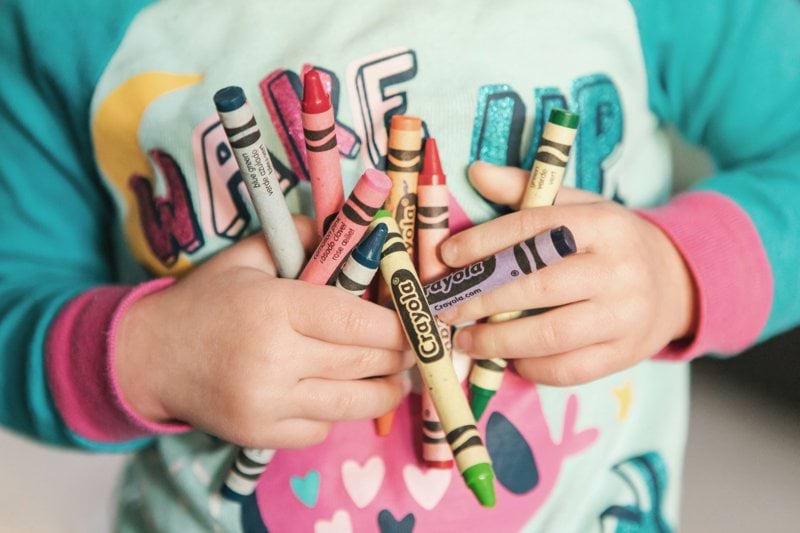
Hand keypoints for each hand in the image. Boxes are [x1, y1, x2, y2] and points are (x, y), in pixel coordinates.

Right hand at [115, 215, 411, 448]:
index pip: (359, 320)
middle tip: (416, 348)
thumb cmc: (206, 301)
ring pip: (354, 403)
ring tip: (396, 377)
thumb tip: (354, 229)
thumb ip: (301, 236)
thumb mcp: (248, 256)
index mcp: (276, 307)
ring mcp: (268, 403)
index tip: (419, 322)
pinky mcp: (261, 435)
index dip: (399, 324)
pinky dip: (338, 412)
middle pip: (365, 362)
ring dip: (385, 390)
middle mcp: (275, 359)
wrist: (151, 356)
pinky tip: (336, 393)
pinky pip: (323, 428)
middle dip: (401, 356)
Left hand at [438, 162, 696, 385]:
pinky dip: (530, 366)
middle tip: (446, 307)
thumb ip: (526, 191)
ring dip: (498, 341)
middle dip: (482, 299)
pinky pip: (568, 369)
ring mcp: (625, 316)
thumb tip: (475, 172)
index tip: (447, 256)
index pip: (535, 229)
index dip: (485, 243)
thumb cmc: (608, 242)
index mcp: (604, 225)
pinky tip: (507, 357)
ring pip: (550, 335)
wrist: (674, 282)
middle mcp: (618, 270)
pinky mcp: (625, 354)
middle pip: (538, 287)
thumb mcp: (577, 206)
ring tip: (465, 340)